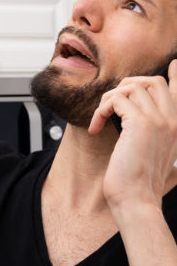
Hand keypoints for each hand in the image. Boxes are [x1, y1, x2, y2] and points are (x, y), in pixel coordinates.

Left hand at [89, 60, 176, 209]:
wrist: (136, 201)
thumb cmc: (138, 182)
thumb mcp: (151, 154)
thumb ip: (151, 135)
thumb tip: (135, 121)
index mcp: (176, 128)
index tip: (174, 64)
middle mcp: (171, 121)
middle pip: (152, 81)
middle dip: (126, 85)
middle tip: (110, 104)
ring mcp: (158, 120)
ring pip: (130, 86)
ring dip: (108, 99)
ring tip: (101, 119)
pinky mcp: (140, 123)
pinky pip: (115, 99)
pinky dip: (100, 110)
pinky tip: (96, 127)